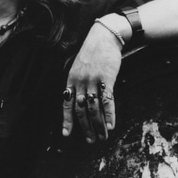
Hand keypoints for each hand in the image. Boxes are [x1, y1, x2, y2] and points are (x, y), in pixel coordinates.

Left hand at [62, 23, 121, 142]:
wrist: (104, 37)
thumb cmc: (92, 53)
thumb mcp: (78, 66)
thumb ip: (77, 83)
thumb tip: (80, 100)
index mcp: (71, 80)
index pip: (66, 103)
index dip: (67, 120)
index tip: (66, 134)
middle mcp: (80, 82)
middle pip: (81, 110)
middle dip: (85, 127)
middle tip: (90, 141)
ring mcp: (93, 81)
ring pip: (94, 109)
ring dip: (98, 125)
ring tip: (102, 137)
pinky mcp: (107, 79)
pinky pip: (107, 101)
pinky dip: (109, 115)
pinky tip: (111, 125)